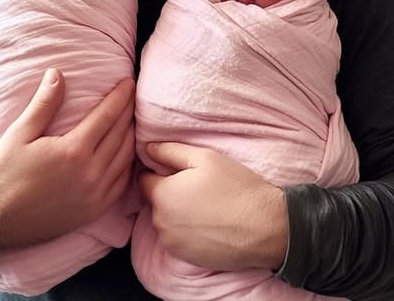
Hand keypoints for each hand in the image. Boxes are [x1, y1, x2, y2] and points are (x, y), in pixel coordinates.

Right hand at [0, 68, 134, 254]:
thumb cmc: (1, 174)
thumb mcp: (19, 134)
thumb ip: (44, 104)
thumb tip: (57, 73)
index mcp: (73, 152)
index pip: (107, 116)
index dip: (120, 97)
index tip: (129, 83)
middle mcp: (90, 175)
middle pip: (121, 135)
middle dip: (129, 112)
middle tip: (132, 96)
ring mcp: (94, 196)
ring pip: (125, 159)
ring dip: (131, 136)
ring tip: (131, 119)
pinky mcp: (92, 212)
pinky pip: (120, 184)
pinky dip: (127, 164)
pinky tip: (125, 154)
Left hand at [138, 142, 287, 270]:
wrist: (264, 226)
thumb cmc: (235, 186)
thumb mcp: (204, 157)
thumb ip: (170, 151)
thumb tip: (147, 149)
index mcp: (162, 194)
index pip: (144, 179)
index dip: (159, 172)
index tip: (178, 172)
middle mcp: (161, 222)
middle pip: (155, 201)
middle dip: (168, 193)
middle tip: (196, 187)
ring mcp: (172, 243)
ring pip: (165, 221)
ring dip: (176, 213)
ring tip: (204, 206)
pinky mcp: (185, 258)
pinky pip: (176, 239)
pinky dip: (186, 231)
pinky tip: (207, 223)